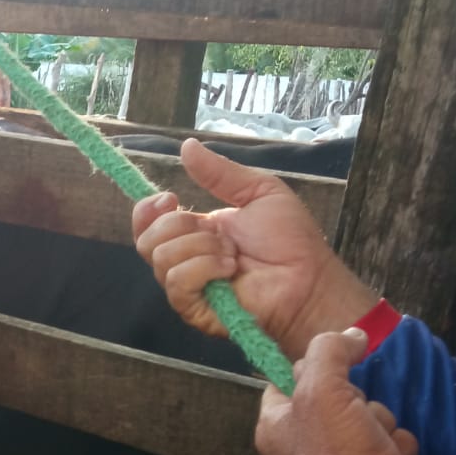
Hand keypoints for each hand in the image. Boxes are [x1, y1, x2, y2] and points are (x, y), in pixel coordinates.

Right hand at [132, 139, 376, 358]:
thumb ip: (220, 173)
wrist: (308, 279)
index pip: (148, 223)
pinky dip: (202, 269)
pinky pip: (176, 283)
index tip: (170, 198)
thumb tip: (186, 145)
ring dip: (200, 248)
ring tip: (233, 255)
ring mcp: (187, 286)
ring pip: (161, 258)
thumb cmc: (290, 240)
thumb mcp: (258, 192)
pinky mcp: (194, 309)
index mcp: (194, 232)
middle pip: (147, 239)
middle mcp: (184, 259)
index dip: (147, 209)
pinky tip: (229, 269)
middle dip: (181, 226)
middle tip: (219, 233)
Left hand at [255, 327, 440, 454]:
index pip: (286, 378)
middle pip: (335, 391)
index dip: (312, 368)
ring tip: (376, 443)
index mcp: (276, 424)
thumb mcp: (322, 391)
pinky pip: (389, 437)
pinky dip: (396, 445)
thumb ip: (329, 352)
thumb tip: (350, 335)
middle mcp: (302, 441)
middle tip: (355, 415)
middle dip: (357, 398)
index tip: (331, 371)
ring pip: (368, 412)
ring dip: (381, 422)